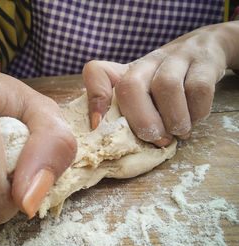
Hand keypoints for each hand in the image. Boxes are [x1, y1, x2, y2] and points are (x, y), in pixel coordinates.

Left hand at [83, 21, 238, 146]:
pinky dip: (196, 112)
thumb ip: (130, 111)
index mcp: (128, 71)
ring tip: (177, 132)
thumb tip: (113, 138)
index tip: (100, 126)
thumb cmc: (168, 83)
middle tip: (155, 138)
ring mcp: (176, 58)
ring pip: (167, 86)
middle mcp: (148, 61)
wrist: (208, 49)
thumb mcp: (145, 92)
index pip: (96, 72)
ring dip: (173, 119)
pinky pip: (198, 89)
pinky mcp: (204, 61)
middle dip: (141, 120)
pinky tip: (194, 120)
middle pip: (131, 85)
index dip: (95, 98)